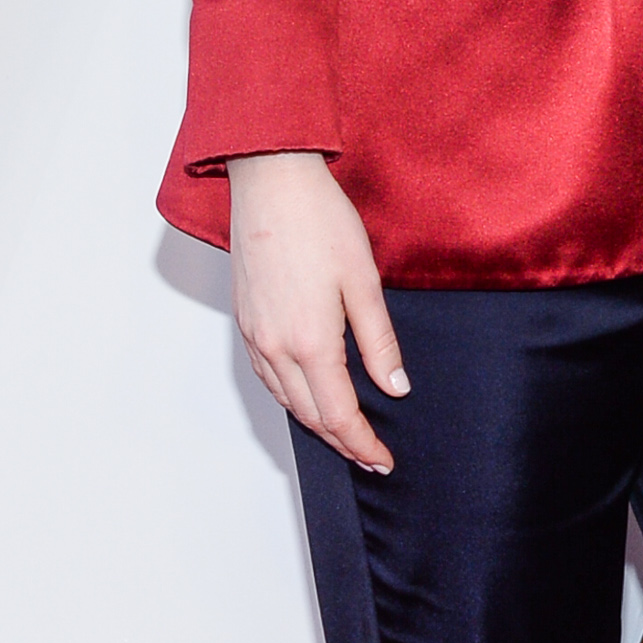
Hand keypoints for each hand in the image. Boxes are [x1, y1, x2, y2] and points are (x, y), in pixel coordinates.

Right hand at [228, 150, 406, 469]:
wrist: (270, 182)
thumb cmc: (319, 221)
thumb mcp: (364, 282)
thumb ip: (379, 342)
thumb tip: (396, 388)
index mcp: (310, 342)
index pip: (339, 415)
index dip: (362, 444)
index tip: (383, 460)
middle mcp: (275, 346)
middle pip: (309, 415)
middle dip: (342, 441)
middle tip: (370, 455)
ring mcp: (255, 334)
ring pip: (285, 399)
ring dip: (316, 422)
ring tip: (345, 433)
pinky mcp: (245, 319)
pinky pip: (267, 376)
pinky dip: (291, 396)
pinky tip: (309, 393)